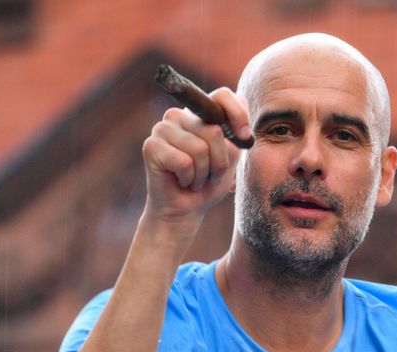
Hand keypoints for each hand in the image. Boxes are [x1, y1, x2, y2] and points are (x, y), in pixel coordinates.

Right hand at [140, 88, 250, 236]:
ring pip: (200, 149)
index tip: (245, 137)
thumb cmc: (207, 184)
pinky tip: (180, 181)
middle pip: (214, 130)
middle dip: (219, 161)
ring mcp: (162, 129)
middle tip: (209, 174)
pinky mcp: (151, 146)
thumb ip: (236, 133)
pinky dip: (189, 179)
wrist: (185, 211)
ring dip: (203, 173)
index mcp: (199, 114)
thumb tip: (244, 101)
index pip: (223, 95)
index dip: (238, 115)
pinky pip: (184, 162)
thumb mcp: (230, 157)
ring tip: (193, 178)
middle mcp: (179, 115)